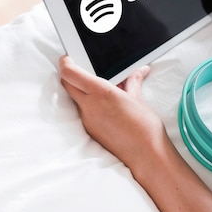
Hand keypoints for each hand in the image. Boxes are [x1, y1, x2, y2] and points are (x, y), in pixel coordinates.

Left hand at [59, 55, 211, 211]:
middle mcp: (89, 106)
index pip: (70, 74)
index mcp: (101, 93)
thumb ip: (132, 83)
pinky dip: (89, 104)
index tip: (68, 57)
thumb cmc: (145, 127)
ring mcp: (87, 120)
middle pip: (67, 84)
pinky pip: (84, 111)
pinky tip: (105, 106)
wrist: (146, 155)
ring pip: (75, 98)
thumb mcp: (138, 99)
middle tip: (79, 67)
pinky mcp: (91, 130)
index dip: (65, 62)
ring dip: (81, 90)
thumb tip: (138, 72)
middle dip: (69, 74)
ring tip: (99, 88)